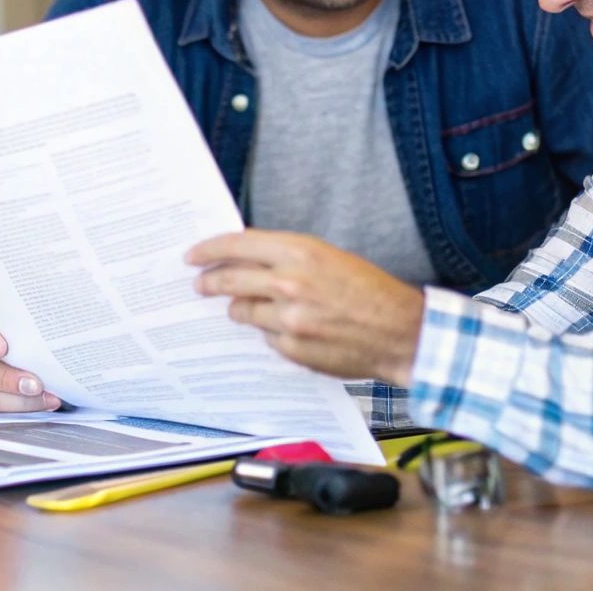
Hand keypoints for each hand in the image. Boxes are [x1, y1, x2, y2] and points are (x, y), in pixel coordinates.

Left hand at [188, 230, 424, 385]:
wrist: (400, 331)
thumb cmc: (370, 290)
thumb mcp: (328, 257)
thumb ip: (286, 258)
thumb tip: (247, 260)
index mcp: (299, 252)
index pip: (237, 245)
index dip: (209, 249)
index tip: (193, 255)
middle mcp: (289, 283)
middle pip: (230, 280)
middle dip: (209, 282)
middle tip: (200, 284)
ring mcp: (288, 318)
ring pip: (242, 311)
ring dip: (240, 308)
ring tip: (245, 307)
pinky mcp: (291, 347)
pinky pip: (265, 337)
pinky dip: (270, 331)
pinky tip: (287, 328)